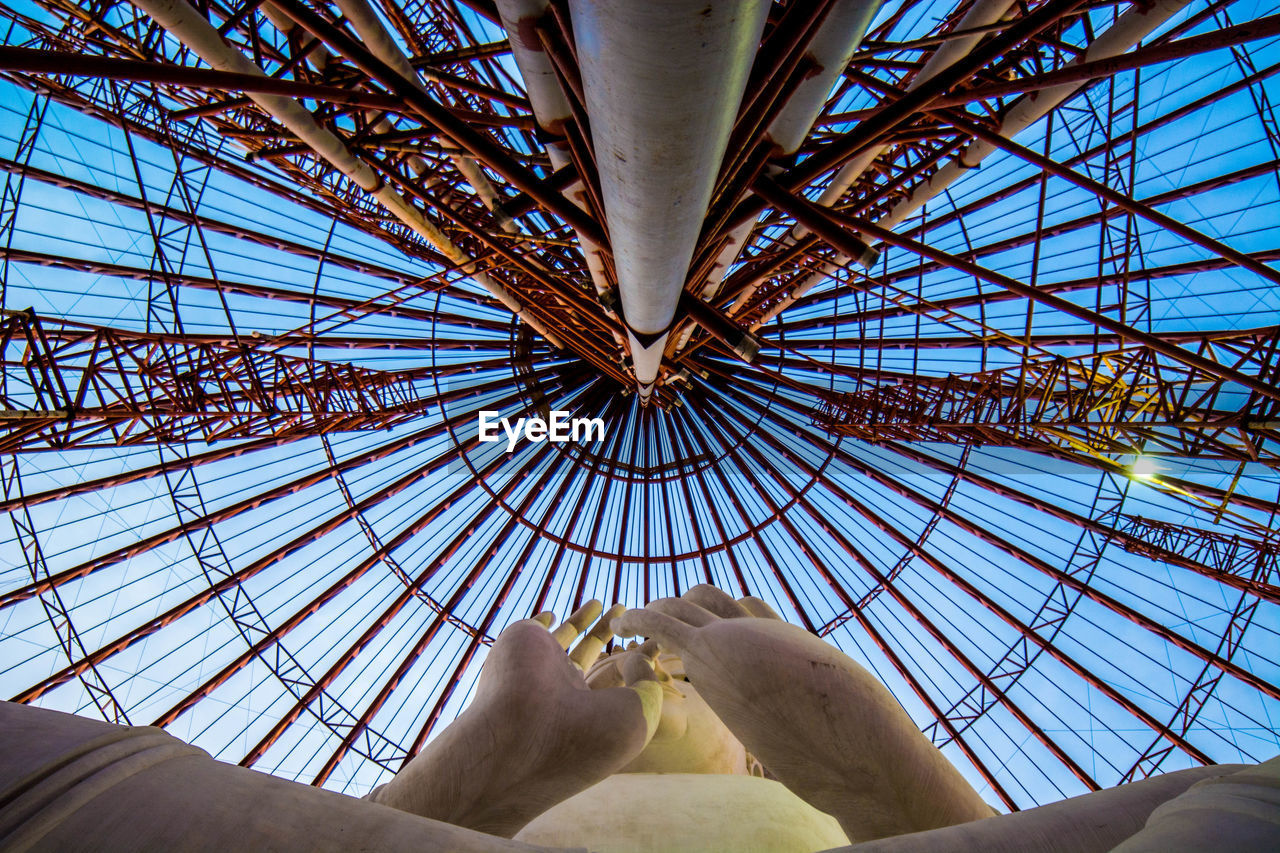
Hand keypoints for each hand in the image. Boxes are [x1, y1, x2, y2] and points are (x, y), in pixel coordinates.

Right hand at [369, 601, 660, 836]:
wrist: (524, 730)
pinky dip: (543, 618)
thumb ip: (646, 679)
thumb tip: (636, 656)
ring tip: (614, 605)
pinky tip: (550, 614)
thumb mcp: (639, 713)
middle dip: (616, 638)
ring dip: (590, 621)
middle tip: (634, 619)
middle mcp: (565, 692)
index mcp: (590, 714)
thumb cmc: (585, 734)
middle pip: (596, 659)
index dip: (639, 663)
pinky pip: (536, 625)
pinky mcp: (525, 640)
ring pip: (570, 637)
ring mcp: (543, 666)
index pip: (618, 683)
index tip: (657, 645)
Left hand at [613, 585, 993, 841]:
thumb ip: (829, 716)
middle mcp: (763, 629)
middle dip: (688, 607)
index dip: (728, 614)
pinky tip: (623, 620)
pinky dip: (643, 617)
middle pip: (716, 598)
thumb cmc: (859, 740)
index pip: (751, 608)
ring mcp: (739, 635)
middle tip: (663, 621)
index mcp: (790, 638)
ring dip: (660, 609)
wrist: (852, 736)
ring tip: (634, 618)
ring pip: (688, 603)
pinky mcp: (714, 652)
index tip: (709, 626)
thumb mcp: (843, 719)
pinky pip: (666, 623)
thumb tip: (860, 746)